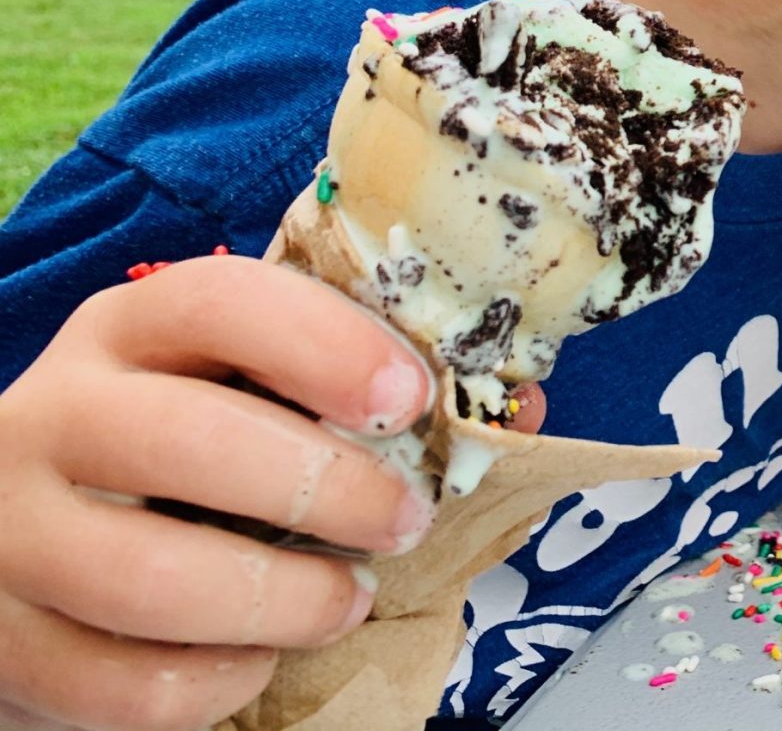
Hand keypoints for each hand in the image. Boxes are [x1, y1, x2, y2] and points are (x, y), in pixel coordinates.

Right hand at [0, 253, 528, 730]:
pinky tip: (258, 656)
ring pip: (153, 580)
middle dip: (327, 489)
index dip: (326, 345)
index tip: (409, 397)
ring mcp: (13, 534)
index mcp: (130, 329)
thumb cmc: (174, 457)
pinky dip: (215, 681)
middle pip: (189, 443)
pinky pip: (123, 684)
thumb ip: (355, 389)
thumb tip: (524, 411)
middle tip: (404, 520)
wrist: (20, 543)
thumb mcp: (242, 392)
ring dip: (284, 601)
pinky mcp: (2, 644)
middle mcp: (54, 415)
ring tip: (344, 601)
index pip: (221, 301)